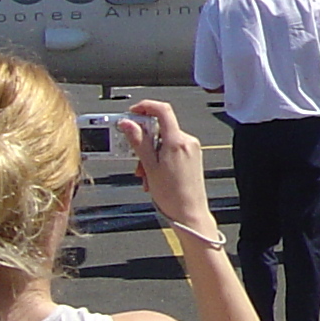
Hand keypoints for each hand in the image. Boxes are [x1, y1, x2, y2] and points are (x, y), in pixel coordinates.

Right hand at [121, 99, 214, 234]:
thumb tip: (127, 123)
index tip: (131, 113)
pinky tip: (155, 177)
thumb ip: (138, 142)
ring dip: (150, 156)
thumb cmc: (172, 195)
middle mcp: (187, 141)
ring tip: (146, 176)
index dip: (145, 107)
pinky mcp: (192, 157)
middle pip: (160, 129)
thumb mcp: (149, 167)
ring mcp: (191, 149)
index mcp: (177, 141)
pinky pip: (171, 151)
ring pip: (163, 142)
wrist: (190, 213)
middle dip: (143, 142)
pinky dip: (159, 160)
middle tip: (135, 159)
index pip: (162, 110)